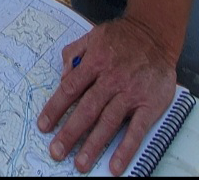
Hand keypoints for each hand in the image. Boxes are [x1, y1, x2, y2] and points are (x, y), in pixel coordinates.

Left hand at [37, 17, 176, 174]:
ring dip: (94, 144)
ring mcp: (130, 93)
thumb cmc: (121, 37)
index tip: (44, 126)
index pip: (70, 89)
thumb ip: (73, 53)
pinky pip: (136, 130)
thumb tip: (62, 76)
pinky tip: (116, 165)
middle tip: (56, 152)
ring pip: (108, 122)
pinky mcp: (149, 104)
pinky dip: (126, 148)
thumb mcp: (92, 35)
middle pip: (86, 109)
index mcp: (95, 62)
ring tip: (80, 163)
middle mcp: (111, 79)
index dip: (55, 108)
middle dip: (70, 132)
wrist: (154, 33)